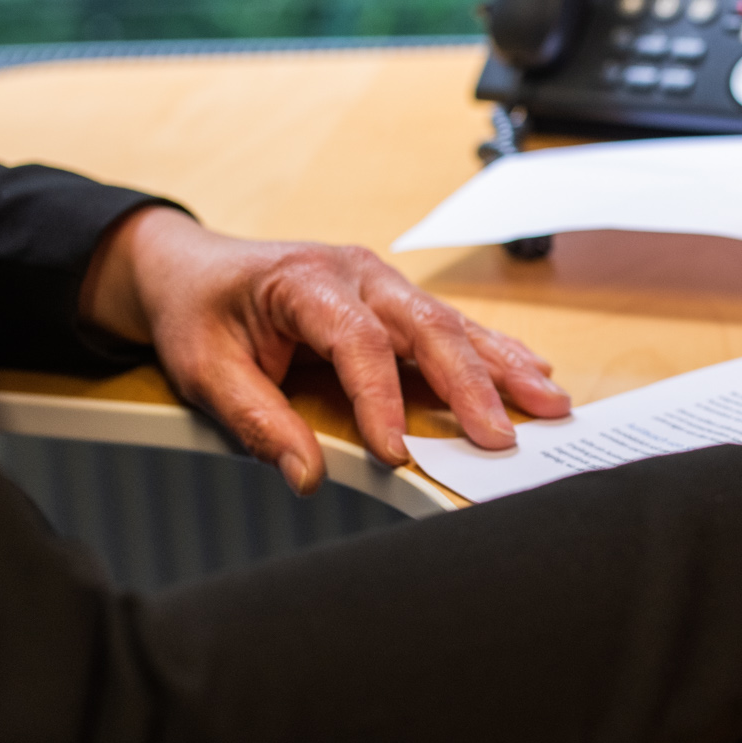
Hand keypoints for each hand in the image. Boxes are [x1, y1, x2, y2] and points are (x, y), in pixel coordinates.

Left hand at [80, 208, 569, 492]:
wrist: (192, 268)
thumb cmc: (200, 312)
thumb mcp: (205, 371)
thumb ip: (257, 422)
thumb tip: (306, 474)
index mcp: (305, 281)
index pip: (356, 341)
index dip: (380, 398)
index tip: (398, 451)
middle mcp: (356, 274)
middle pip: (425, 327)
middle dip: (470, 384)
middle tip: (501, 434)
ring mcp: (383, 283)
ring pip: (453, 325)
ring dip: (503, 367)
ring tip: (549, 402)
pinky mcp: (397, 302)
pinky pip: (454, 326)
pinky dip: (496, 352)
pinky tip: (532, 373)